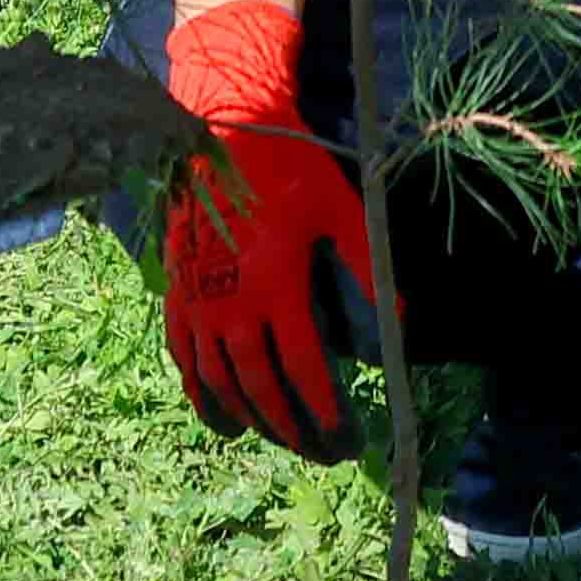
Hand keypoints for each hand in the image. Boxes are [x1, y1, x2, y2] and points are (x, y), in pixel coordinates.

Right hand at [156, 0, 378, 458]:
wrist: (222, 126)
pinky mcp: (177, 288)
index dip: (327, 413)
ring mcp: (199, 299)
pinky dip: (199, 390)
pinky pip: (182, 354)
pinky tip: (219, 413)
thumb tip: (403, 324)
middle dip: (293, 428)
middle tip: (320, 454)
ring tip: (274, 440)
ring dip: (248, 417)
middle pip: (262, 387)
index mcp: (278, 288)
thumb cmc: (288, 167)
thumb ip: (369, 270)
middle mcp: (233, 304)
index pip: (306, 372)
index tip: (348, 441)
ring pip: (219, 379)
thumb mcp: (342, 212)